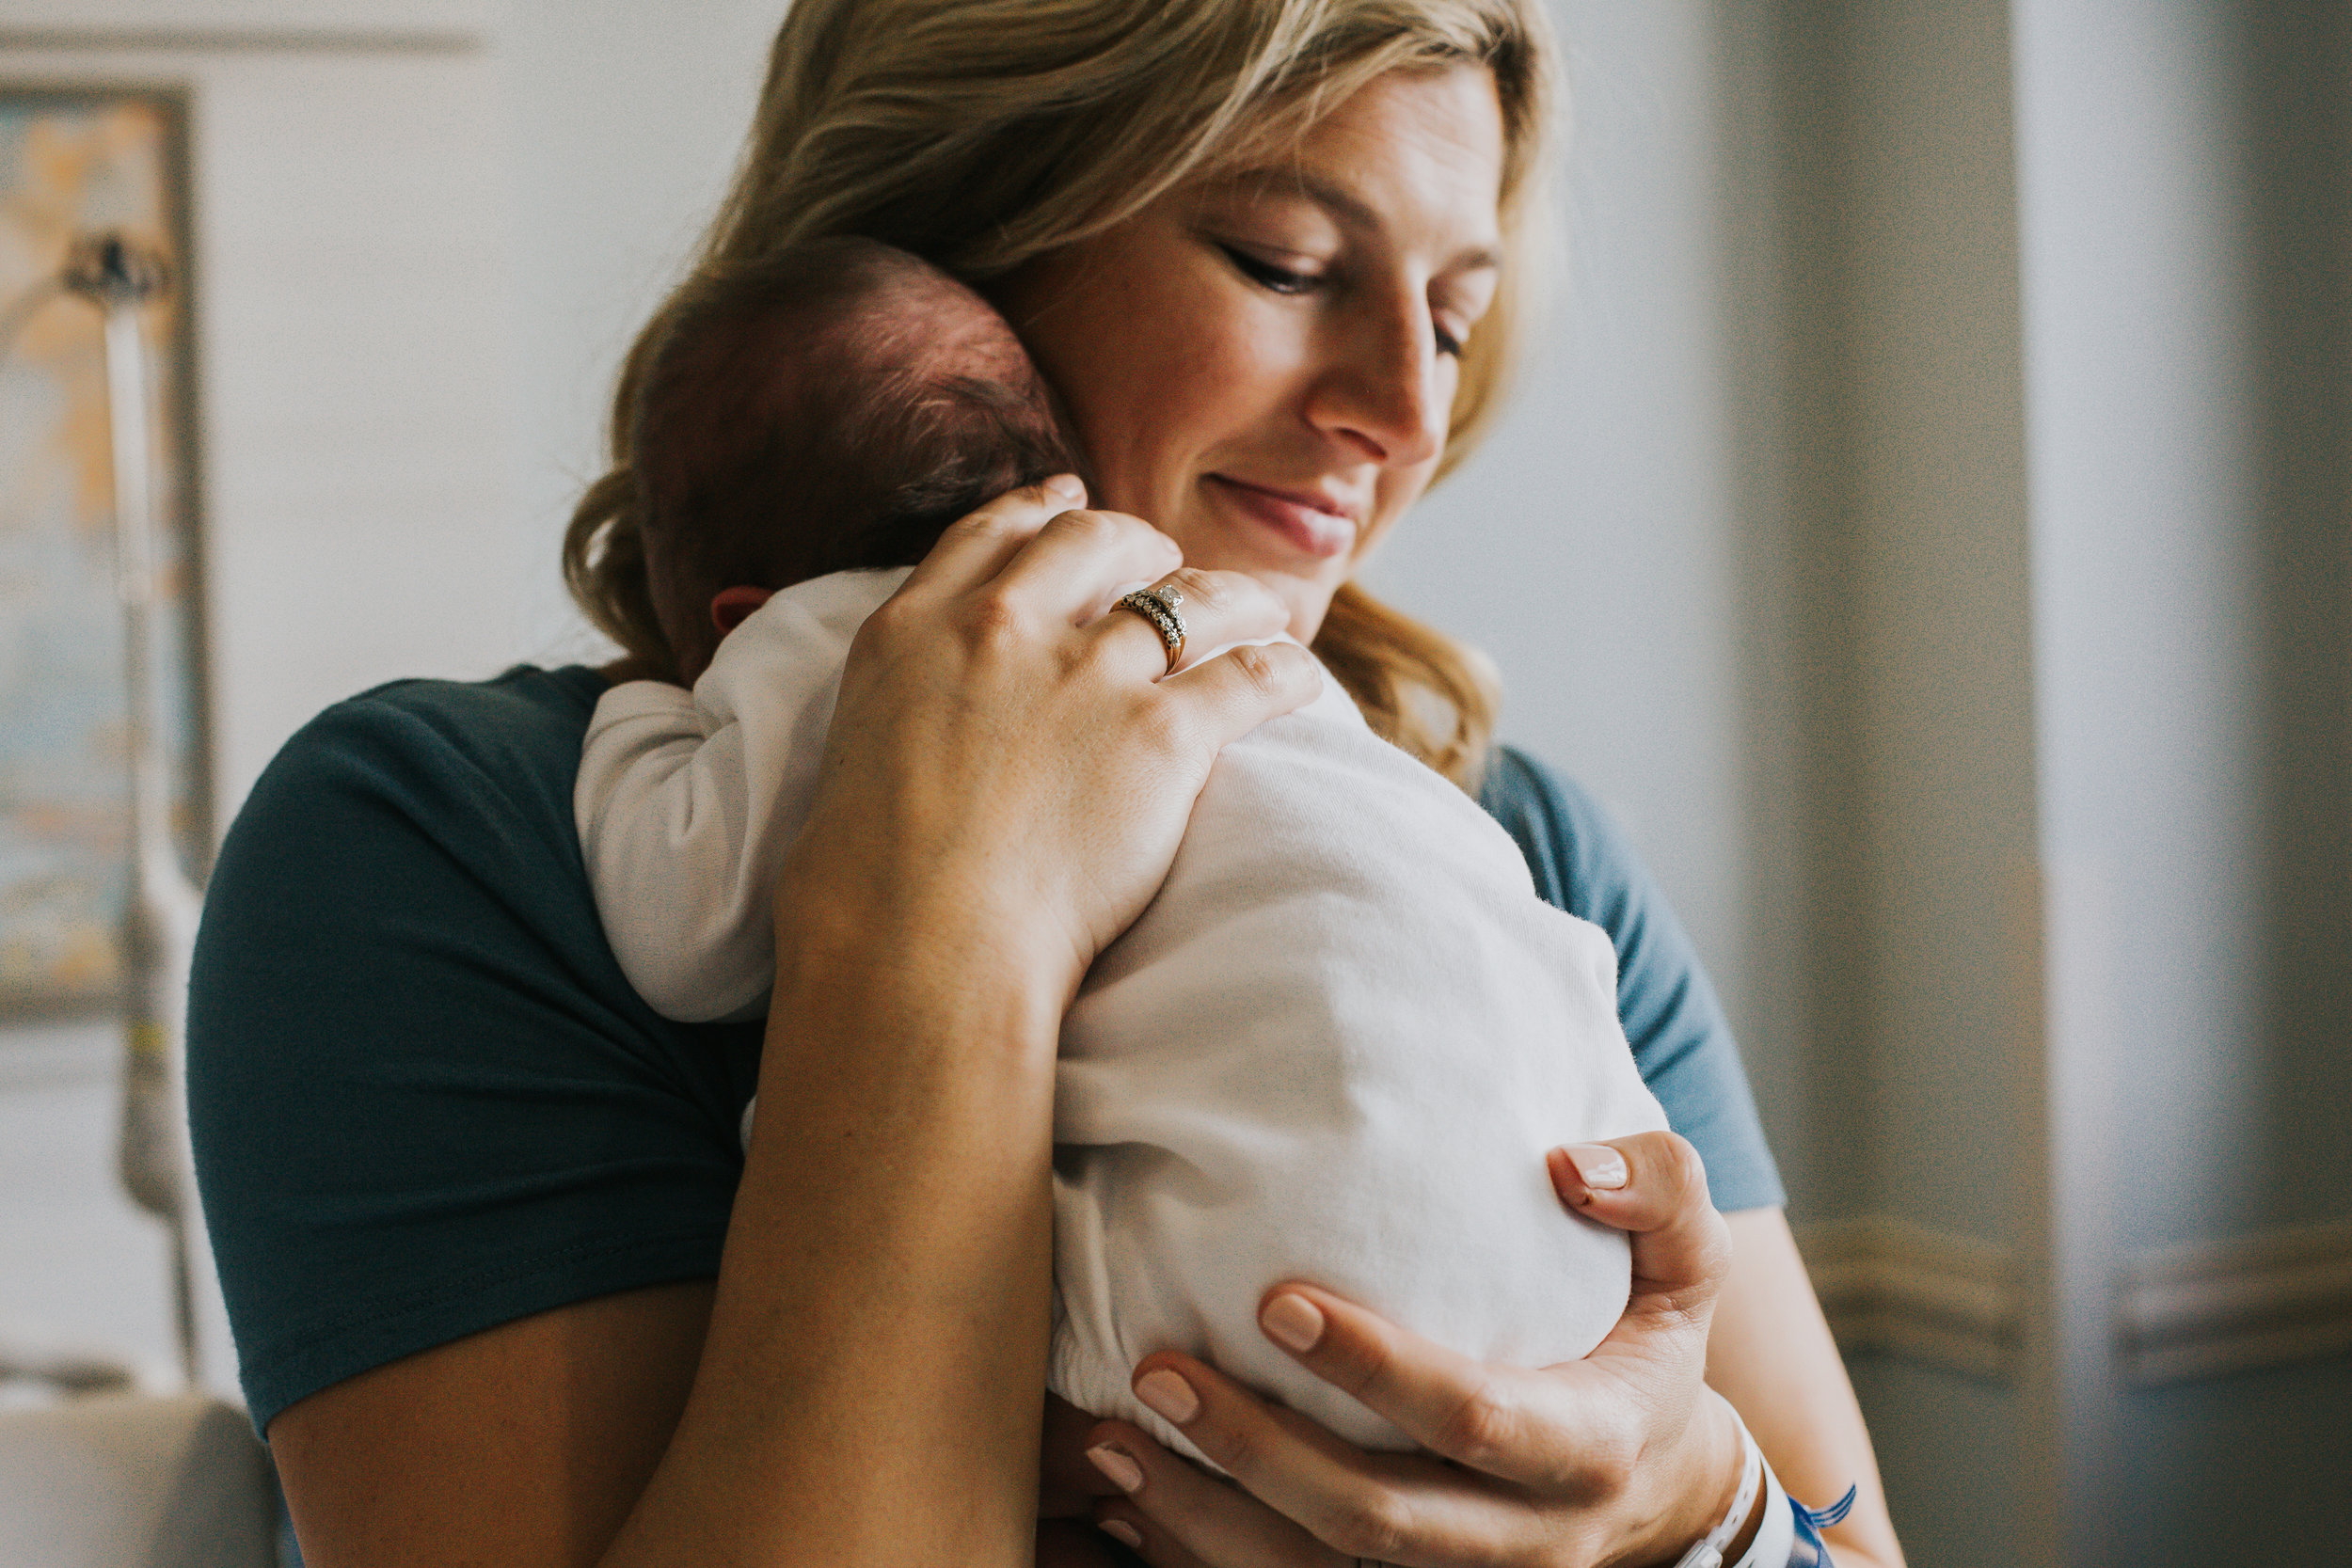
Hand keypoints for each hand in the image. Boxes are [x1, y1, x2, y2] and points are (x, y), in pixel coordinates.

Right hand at [776, 476, 1322, 1007]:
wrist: (919, 941)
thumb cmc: (874, 883)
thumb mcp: (857, 745)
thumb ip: (908, 693)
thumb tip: (935, 701)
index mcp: (916, 628)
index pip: (991, 534)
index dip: (1040, 510)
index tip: (1068, 500)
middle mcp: (1002, 630)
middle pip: (1092, 543)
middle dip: (1140, 542)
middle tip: (1168, 560)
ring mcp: (1086, 675)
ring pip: (1190, 598)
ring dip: (1235, 596)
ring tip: (1262, 609)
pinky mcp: (1160, 734)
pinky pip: (1249, 675)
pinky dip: (1285, 671)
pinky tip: (1301, 679)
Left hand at [1061, 1131, 1744, 1566]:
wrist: (1662, 1491)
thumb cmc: (1648, 1344)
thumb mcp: (1688, 1265)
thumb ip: (1659, 1187)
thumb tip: (1570, 1166)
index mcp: (1589, 1446)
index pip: (1473, 1417)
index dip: (1376, 1368)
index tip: (1276, 1302)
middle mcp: (1524, 1539)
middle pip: (1378, 1522)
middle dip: (1259, 1455)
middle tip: (1159, 1371)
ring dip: (1207, 1524)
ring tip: (1113, 1445)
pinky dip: (1206, 1561)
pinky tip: (1127, 1506)